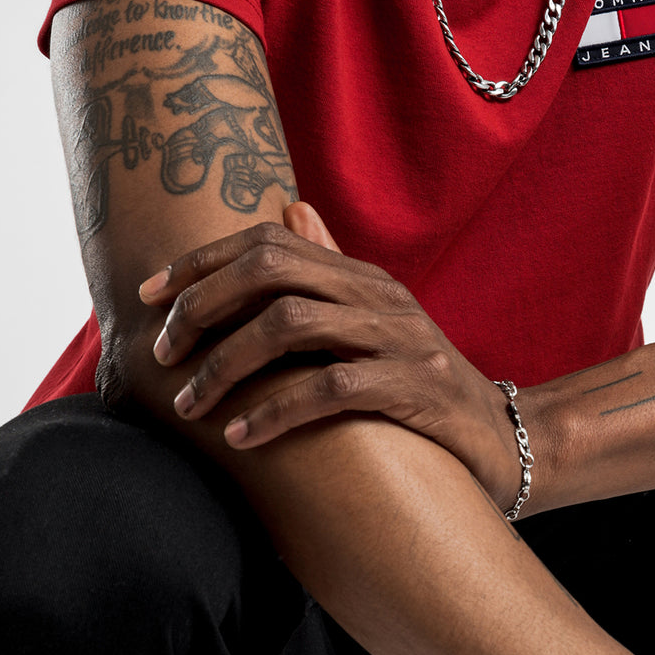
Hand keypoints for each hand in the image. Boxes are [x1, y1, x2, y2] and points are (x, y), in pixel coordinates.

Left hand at [138, 203, 522, 510]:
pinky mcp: (417, 389)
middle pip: (273, 270)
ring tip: (191, 408)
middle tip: (166, 354)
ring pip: (293, 325)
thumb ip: (331, 272)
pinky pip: (333, 388)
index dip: (202, 262)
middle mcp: (380, 297)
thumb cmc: (423, 391)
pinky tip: (242, 437)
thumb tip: (289, 210)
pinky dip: (277, 410)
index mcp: (363, 279)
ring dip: (227, 365)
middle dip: (204, 306)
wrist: (507, 444)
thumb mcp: (377, 325)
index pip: (270, 242)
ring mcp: (402, 339)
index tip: (148, 296)